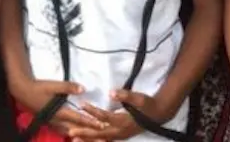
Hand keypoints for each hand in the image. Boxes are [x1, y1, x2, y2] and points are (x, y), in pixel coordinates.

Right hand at [10, 75, 103, 134]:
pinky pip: (63, 132)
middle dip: (90, 134)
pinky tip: (77, 136)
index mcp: (60, 112)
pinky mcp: (51, 124)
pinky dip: (72, 134)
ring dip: (82, 136)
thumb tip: (83, 89)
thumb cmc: (39, 88)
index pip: (78, 119)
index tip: (102, 125)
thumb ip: (68, 87)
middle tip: (102, 138)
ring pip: (70, 133)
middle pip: (76, 130)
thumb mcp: (53, 85)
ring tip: (92, 139)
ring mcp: (53, 124)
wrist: (24, 92)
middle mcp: (58, 121)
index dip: (91, 122)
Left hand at [66, 89, 183, 138]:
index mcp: (123, 121)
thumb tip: (111, 93)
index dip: (92, 111)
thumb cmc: (147, 104)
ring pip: (101, 139)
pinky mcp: (121, 136)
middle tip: (70, 131)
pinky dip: (96, 140)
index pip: (104, 116)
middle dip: (85, 132)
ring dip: (88, 138)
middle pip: (99, 132)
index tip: (81, 105)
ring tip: (74, 138)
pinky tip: (87, 139)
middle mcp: (120, 131)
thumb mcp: (138, 98)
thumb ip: (125, 96)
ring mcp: (121, 135)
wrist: (159, 114)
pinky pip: (106, 140)